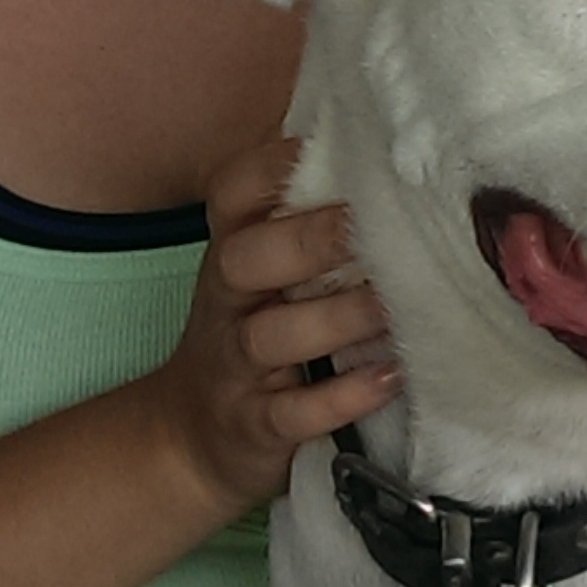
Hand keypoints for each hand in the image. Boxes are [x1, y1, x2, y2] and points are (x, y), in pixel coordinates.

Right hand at [157, 136, 400, 517]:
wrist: (190, 437)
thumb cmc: (251, 331)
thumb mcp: (262, 273)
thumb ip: (306, 222)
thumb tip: (384, 158)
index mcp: (231, 249)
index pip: (231, 192)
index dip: (277, 165)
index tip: (341, 149)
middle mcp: (225, 300)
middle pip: (244, 258)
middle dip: (312, 238)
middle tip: (380, 226)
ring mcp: (235, 366)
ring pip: (271, 336)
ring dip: (338, 317)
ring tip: (396, 305)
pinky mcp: (254, 427)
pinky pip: (292, 414)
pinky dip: (341, 397)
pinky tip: (388, 377)